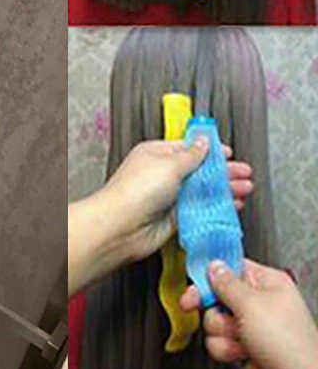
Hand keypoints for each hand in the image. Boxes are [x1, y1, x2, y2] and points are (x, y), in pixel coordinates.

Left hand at [100, 139, 253, 261]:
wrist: (121, 227)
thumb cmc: (136, 191)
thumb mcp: (168, 164)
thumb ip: (191, 155)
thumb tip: (203, 142)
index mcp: (156, 154)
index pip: (187, 148)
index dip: (209, 151)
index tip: (229, 153)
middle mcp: (161, 174)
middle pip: (198, 171)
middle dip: (223, 172)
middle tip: (245, 174)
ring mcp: (168, 197)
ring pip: (201, 192)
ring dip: (224, 190)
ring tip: (245, 189)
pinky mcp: (173, 219)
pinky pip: (199, 211)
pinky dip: (216, 209)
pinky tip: (232, 207)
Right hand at [180, 260, 317, 368]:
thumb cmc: (290, 347)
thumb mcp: (252, 304)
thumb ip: (226, 283)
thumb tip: (213, 266)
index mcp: (268, 283)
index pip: (231, 266)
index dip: (210, 271)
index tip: (193, 276)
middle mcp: (260, 303)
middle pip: (217, 293)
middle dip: (210, 305)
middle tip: (194, 304)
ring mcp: (251, 327)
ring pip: (214, 318)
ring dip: (220, 330)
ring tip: (238, 338)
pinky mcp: (244, 348)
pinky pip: (217, 340)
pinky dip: (223, 348)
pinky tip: (239, 353)